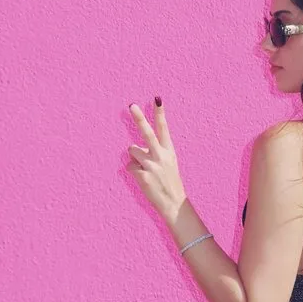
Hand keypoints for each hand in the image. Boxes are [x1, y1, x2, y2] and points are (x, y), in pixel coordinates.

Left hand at [125, 98, 186, 222]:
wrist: (173, 202)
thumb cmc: (168, 181)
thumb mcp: (167, 163)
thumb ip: (153, 152)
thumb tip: (133, 148)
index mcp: (169, 150)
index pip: (163, 128)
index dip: (160, 113)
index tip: (157, 98)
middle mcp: (161, 155)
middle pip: (147, 133)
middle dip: (139, 118)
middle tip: (132, 105)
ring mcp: (151, 165)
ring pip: (132, 150)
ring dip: (134, 159)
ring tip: (146, 170)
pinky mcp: (143, 175)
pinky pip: (129, 166)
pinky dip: (134, 172)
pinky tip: (144, 179)